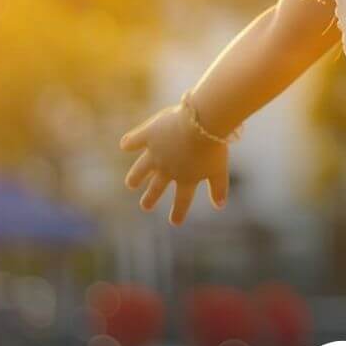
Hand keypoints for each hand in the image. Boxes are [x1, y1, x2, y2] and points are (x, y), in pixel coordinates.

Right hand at [118, 106, 230, 224]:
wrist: (201, 123)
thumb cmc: (213, 146)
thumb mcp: (219, 168)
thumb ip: (219, 188)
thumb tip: (220, 206)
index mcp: (186, 177)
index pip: (182, 200)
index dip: (178, 212)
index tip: (174, 222)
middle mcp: (168, 169)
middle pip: (156, 188)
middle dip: (150, 198)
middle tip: (145, 206)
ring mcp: (156, 153)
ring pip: (141, 169)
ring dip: (135, 177)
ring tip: (130, 183)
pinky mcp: (149, 135)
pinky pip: (136, 141)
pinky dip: (130, 143)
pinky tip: (125, 145)